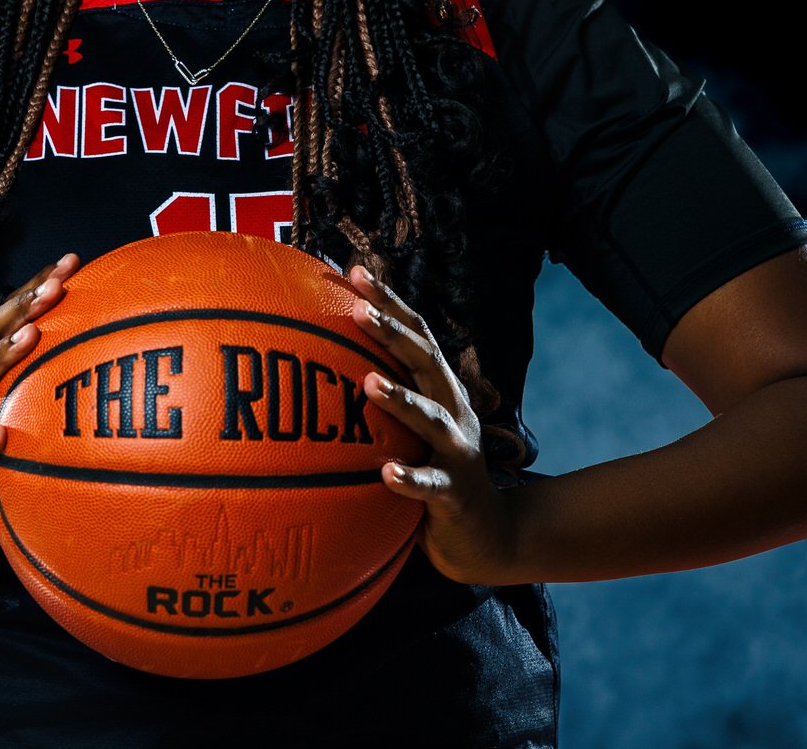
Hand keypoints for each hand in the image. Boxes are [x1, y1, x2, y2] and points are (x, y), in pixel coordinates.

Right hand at [0, 253, 77, 557]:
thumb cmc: (5, 453)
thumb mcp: (29, 411)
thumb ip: (55, 381)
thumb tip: (116, 351)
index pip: (10, 317)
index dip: (35, 287)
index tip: (72, 261)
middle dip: (20, 307)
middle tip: (53, 287)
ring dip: (1, 356)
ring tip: (30, 336)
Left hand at [347, 265, 518, 585]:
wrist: (486, 536)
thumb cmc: (433, 473)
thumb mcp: (410, 430)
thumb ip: (381, 397)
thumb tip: (320, 365)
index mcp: (440, 390)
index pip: (416, 334)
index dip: (390, 301)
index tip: (354, 270)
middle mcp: (453, 411)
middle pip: (425, 361)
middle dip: (394, 332)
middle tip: (360, 308)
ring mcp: (458, 452)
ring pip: (430, 419)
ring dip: (401, 399)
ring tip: (368, 383)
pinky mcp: (455, 494)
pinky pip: (431, 486)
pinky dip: (410, 479)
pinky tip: (387, 473)